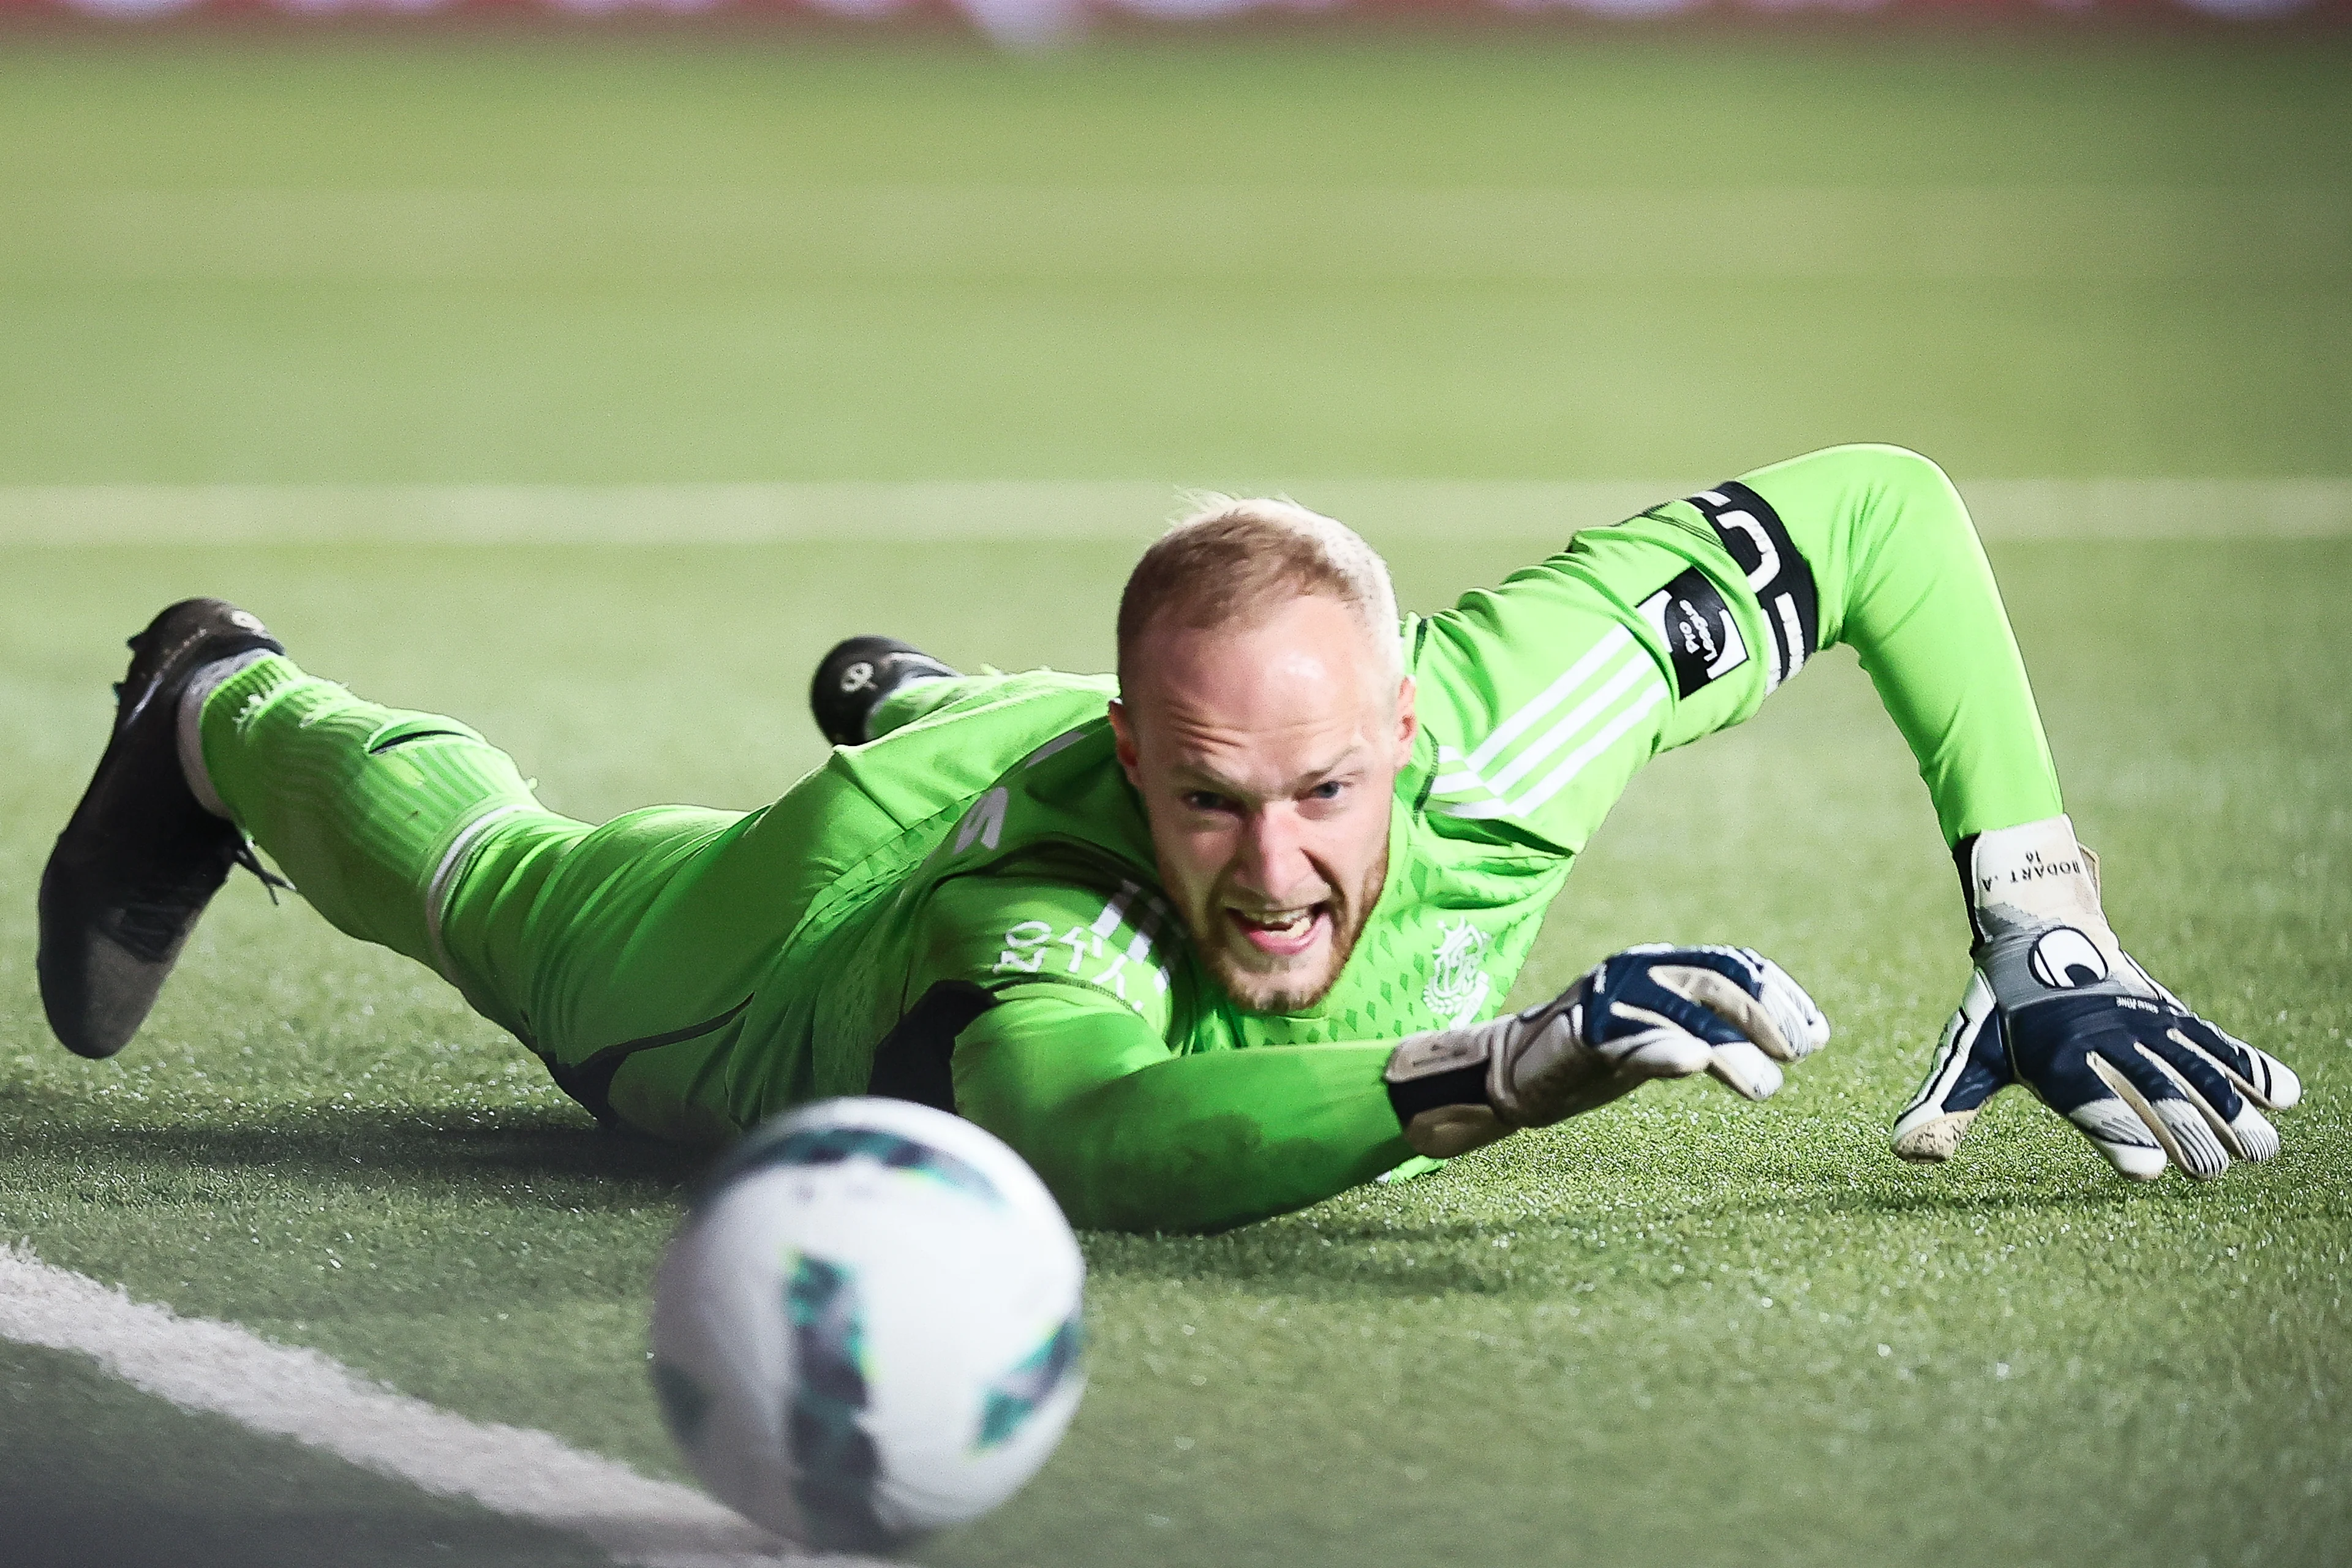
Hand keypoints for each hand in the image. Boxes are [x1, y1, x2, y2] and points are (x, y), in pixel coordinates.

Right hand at [1384, 944, 1830, 1158]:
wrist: (1515, 1073)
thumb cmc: (1600, 1056)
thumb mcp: (1666, 1034)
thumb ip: (1715, 1029)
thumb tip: (1800, 1041)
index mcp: (1661, 963)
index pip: (1737, 963)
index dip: (1784, 995)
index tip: (1817, 1036)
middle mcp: (1637, 970)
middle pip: (1717, 981)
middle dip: (1768, 1017)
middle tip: (1798, 1055)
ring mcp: (1608, 1000)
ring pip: (1684, 1013)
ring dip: (1733, 1050)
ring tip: (1765, 1087)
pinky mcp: (1582, 1036)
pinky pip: (1630, 1041)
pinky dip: (1664, 1051)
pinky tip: (1694, 1064)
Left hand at [1893, 817, 2299, 1179]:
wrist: (2038, 928)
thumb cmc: (2001, 1010)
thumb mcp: (1967, 1053)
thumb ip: (1945, 1107)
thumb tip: (1904, 1152)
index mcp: (2051, 1054)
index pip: (2088, 1101)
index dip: (2116, 1134)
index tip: (2147, 1171)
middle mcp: (2103, 1036)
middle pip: (2151, 1090)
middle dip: (2184, 1131)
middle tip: (2211, 1172)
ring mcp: (2143, 1022)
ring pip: (2192, 1066)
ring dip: (2228, 1107)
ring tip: (2259, 1150)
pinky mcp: (2171, 1013)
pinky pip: (2213, 1038)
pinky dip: (2249, 1063)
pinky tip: (2286, 1095)